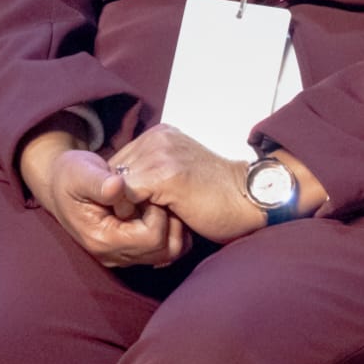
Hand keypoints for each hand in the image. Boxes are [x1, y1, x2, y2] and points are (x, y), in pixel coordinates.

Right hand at [20, 129, 191, 268]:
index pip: (151, 237)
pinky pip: (163, 250)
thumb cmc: (71, 176)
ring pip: (168, 253)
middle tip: (159, 194)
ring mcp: (122, 255)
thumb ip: (98, 182)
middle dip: (169, 221)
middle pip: (164, 250)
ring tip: (160, 201)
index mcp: (102, 239)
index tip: (148, 190)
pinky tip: (160, 209)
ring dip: (172, 227)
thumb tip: (117, 186)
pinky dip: (169, 231)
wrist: (61, 185)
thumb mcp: (80, 172)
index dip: (156, 212)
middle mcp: (113, 255)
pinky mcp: (129, 250)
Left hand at [111, 124, 266, 243]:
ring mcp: (159, 153)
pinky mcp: (162, 173)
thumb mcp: (179, 177)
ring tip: (141, 226)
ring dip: (123, 208)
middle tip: (132, 223)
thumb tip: (122, 195)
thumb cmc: (218, 198)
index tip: (129, 213)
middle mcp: (156, 138)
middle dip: (117, 200)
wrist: (251, 199)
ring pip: (115, 185)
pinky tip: (146, 226)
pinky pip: (125, 194)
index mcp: (160, 136)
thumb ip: (152, 176)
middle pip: (111, 173)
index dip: (118, 192)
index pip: (117, 164)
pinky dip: (129, 213)